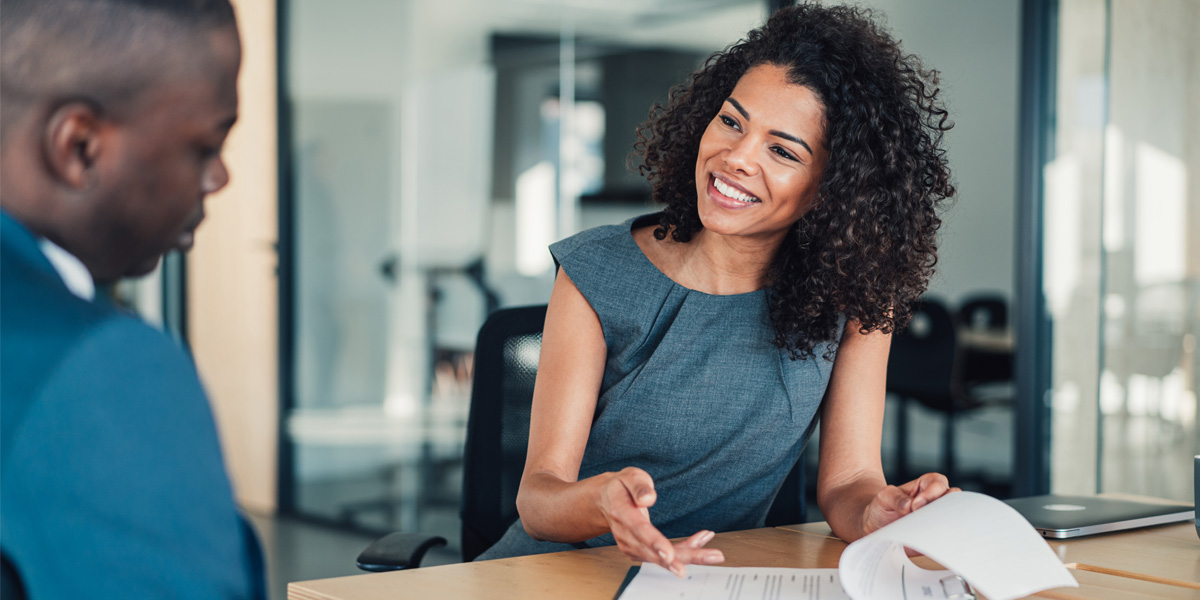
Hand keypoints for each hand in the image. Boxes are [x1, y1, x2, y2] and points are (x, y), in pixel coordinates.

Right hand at [599, 467, 723, 576]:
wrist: (607, 501)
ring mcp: (631, 546)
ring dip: (690, 555)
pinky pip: (664, 556)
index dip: (655, 544)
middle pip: (654, 552)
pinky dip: (685, 551)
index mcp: (622, 514)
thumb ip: (639, 486)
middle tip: (709, 557)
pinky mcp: (640, 551)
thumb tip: (648, 498)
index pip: (640, 531)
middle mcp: (625, 535)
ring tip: (714, 553)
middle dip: (682, 558)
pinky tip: (701, 542)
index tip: (669, 555)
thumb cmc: (622, 488)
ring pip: (662, 558)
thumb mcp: (629, 476)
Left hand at [861, 472, 959, 536]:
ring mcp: (937, 518)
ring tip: (927, 530)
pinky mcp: (935, 535)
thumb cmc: (883, 506)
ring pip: (954, 518)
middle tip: (926, 518)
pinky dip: (941, 539)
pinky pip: (946, 537)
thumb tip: (909, 505)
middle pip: (954, 499)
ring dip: (945, 523)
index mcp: (925, 486)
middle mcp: (936, 501)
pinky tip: (929, 542)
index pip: (938, 483)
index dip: (931, 492)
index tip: (916, 504)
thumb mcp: (884, 497)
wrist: (876, 527)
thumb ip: (895, 497)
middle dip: (944, 507)